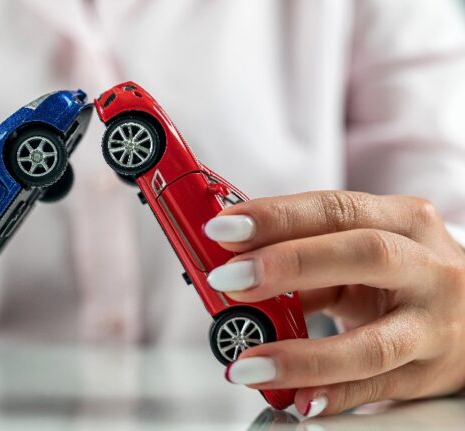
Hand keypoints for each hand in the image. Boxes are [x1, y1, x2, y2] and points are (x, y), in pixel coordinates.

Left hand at [203, 191, 464, 416]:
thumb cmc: (398, 275)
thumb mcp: (359, 252)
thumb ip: (302, 257)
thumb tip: (228, 266)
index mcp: (402, 220)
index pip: (335, 208)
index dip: (276, 216)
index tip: (222, 228)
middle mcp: (427, 266)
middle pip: (363, 255)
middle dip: (288, 264)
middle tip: (228, 278)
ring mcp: (435, 324)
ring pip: (374, 343)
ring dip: (302, 357)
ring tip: (248, 364)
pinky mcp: (431, 373)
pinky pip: (376, 389)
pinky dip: (332, 396)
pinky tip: (296, 400)